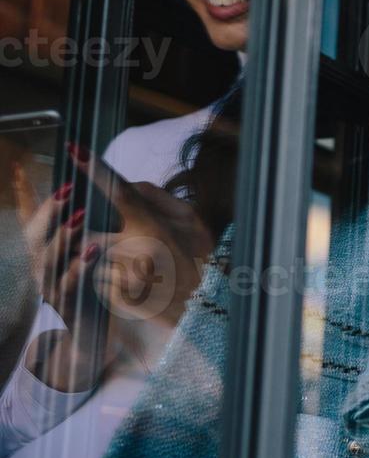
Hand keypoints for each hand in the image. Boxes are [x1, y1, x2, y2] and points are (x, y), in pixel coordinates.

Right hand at [13, 156, 107, 389]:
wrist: (92, 338)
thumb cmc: (89, 289)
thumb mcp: (83, 255)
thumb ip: (79, 231)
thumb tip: (84, 198)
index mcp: (44, 254)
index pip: (31, 223)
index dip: (28, 199)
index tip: (30, 172)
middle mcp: (42, 270)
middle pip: (35, 238)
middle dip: (49, 212)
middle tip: (67, 189)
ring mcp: (51, 289)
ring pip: (49, 261)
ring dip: (63, 236)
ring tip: (80, 215)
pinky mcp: (67, 307)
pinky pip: (69, 285)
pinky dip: (79, 267)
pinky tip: (93, 251)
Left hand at [63, 142, 209, 329]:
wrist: (205, 309)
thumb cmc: (199, 261)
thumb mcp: (192, 222)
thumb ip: (158, 198)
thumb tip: (128, 184)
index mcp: (156, 224)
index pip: (118, 190)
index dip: (93, 169)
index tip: (73, 148)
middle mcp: (138, 248)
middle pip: (92, 232)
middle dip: (95, 237)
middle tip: (124, 247)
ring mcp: (125, 274)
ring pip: (93, 257)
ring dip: (104, 261)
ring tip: (137, 271)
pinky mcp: (115, 296)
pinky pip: (96, 279)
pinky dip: (108, 279)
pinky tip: (133, 286)